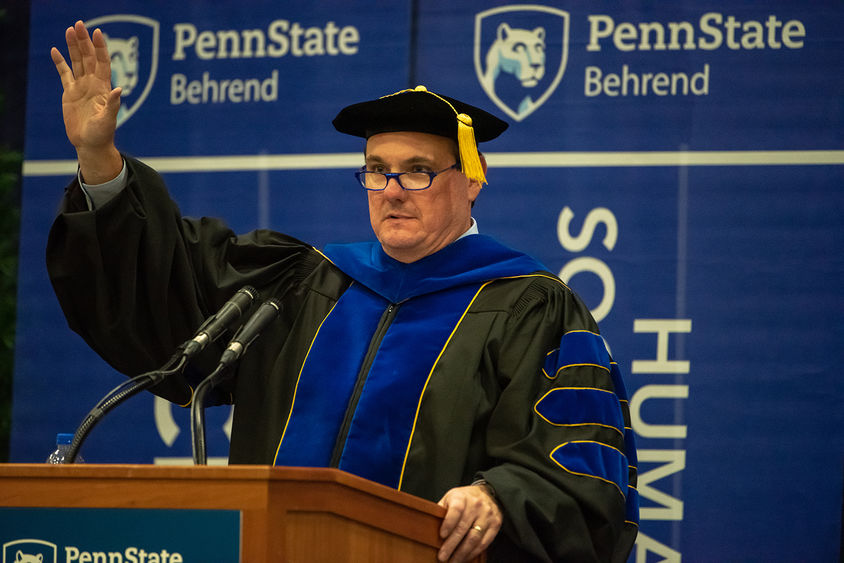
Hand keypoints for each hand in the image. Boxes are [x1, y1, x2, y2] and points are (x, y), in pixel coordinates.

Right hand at [51, 21, 122, 182]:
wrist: (90, 144)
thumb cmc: (102, 134)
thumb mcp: (108, 120)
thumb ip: (113, 105)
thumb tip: (119, 90)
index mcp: (103, 88)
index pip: (102, 62)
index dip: (100, 48)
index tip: (97, 32)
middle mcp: (93, 84)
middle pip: (89, 57)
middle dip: (84, 41)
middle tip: (79, 24)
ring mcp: (81, 87)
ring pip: (77, 62)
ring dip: (73, 47)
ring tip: (70, 30)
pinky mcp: (70, 93)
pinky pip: (65, 74)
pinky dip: (60, 62)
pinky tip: (56, 51)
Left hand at [437, 484, 501, 561]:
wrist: (487, 493)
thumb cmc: (464, 498)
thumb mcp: (451, 497)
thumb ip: (442, 510)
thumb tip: (429, 526)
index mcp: (462, 497)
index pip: (456, 510)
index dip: (449, 523)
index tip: (442, 535)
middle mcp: (476, 505)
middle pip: (463, 528)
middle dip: (451, 545)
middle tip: (442, 556)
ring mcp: (487, 515)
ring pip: (474, 538)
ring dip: (462, 553)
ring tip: (453, 561)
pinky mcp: (495, 524)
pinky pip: (484, 542)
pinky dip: (474, 552)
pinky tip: (465, 557)